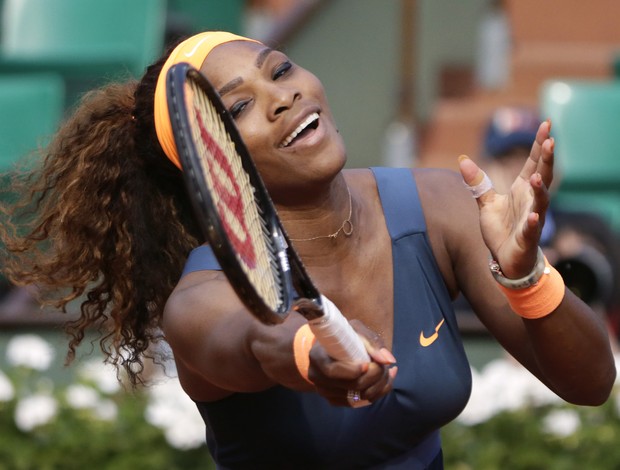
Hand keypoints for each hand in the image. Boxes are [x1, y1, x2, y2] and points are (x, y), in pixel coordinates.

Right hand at [307, 320, 396, 406]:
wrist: (333, 347)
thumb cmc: (343, 336)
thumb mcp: (356, 330)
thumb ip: (372, 342)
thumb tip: (388, 360)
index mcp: (317, 357)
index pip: (332, 372)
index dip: (353, 371)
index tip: (368, 363)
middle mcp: (318, 378)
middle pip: (350, 386)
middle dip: (374, 377)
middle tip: (384, 365)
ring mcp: (326, 392)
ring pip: (359, 397)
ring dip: (379, 385)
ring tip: (386, 371)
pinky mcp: (336, 400)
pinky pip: (361, 403)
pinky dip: (377, 393)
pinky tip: (384, 380)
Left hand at [458, 120, 554, 278]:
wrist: (506, 259)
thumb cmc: (501, 229)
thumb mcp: (486, 202)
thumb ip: (477, 182)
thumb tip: (462, 159)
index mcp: (523, 189)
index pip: (533, 162)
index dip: (539, 144)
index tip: (546, 124)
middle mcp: (531, 201)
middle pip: (543, 176)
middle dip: (547, 159)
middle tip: (551, 140)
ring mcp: (532, 218)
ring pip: (541, 201)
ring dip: (541, 189)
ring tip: (539, 176)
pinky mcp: (526, 237)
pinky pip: (532, 229)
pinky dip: (533, 222)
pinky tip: (535, 215)